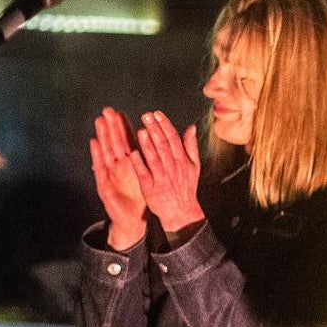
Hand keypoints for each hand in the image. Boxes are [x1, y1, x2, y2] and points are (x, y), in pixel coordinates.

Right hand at [89, 107, 147, 248]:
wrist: (131, 220)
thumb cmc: (137, 198)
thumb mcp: (144, 177)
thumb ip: (146, 161)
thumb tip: (152, 144)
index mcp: (128, 165)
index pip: (125, 143)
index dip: (122, 128)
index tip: (120, 112)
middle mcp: (117, 167)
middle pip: (114, 144)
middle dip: (111, 127)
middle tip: (107, 110)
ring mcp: (109, 175)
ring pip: (106, 152)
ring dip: (102, 136)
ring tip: (100, 121)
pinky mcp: (104, 185)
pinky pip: (100, 168)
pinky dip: (96, 155)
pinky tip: (94, 143)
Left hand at [130, 111, 203, 232]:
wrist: (181, 212)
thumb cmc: (186, 187)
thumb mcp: (194, 167)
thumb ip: (191, 146)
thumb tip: (191, 127)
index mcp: (182, 161)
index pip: (173, 139)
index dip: (165, 125)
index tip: (157, 114)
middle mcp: (172, 168)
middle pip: (163, 146)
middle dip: (155, 130)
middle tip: (146, 115)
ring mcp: (161, 178)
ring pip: (154, 158)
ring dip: (147, 144)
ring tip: (140, 130)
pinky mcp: (150, 188)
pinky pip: (144, 174)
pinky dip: (139, 164)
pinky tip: (132, 153)